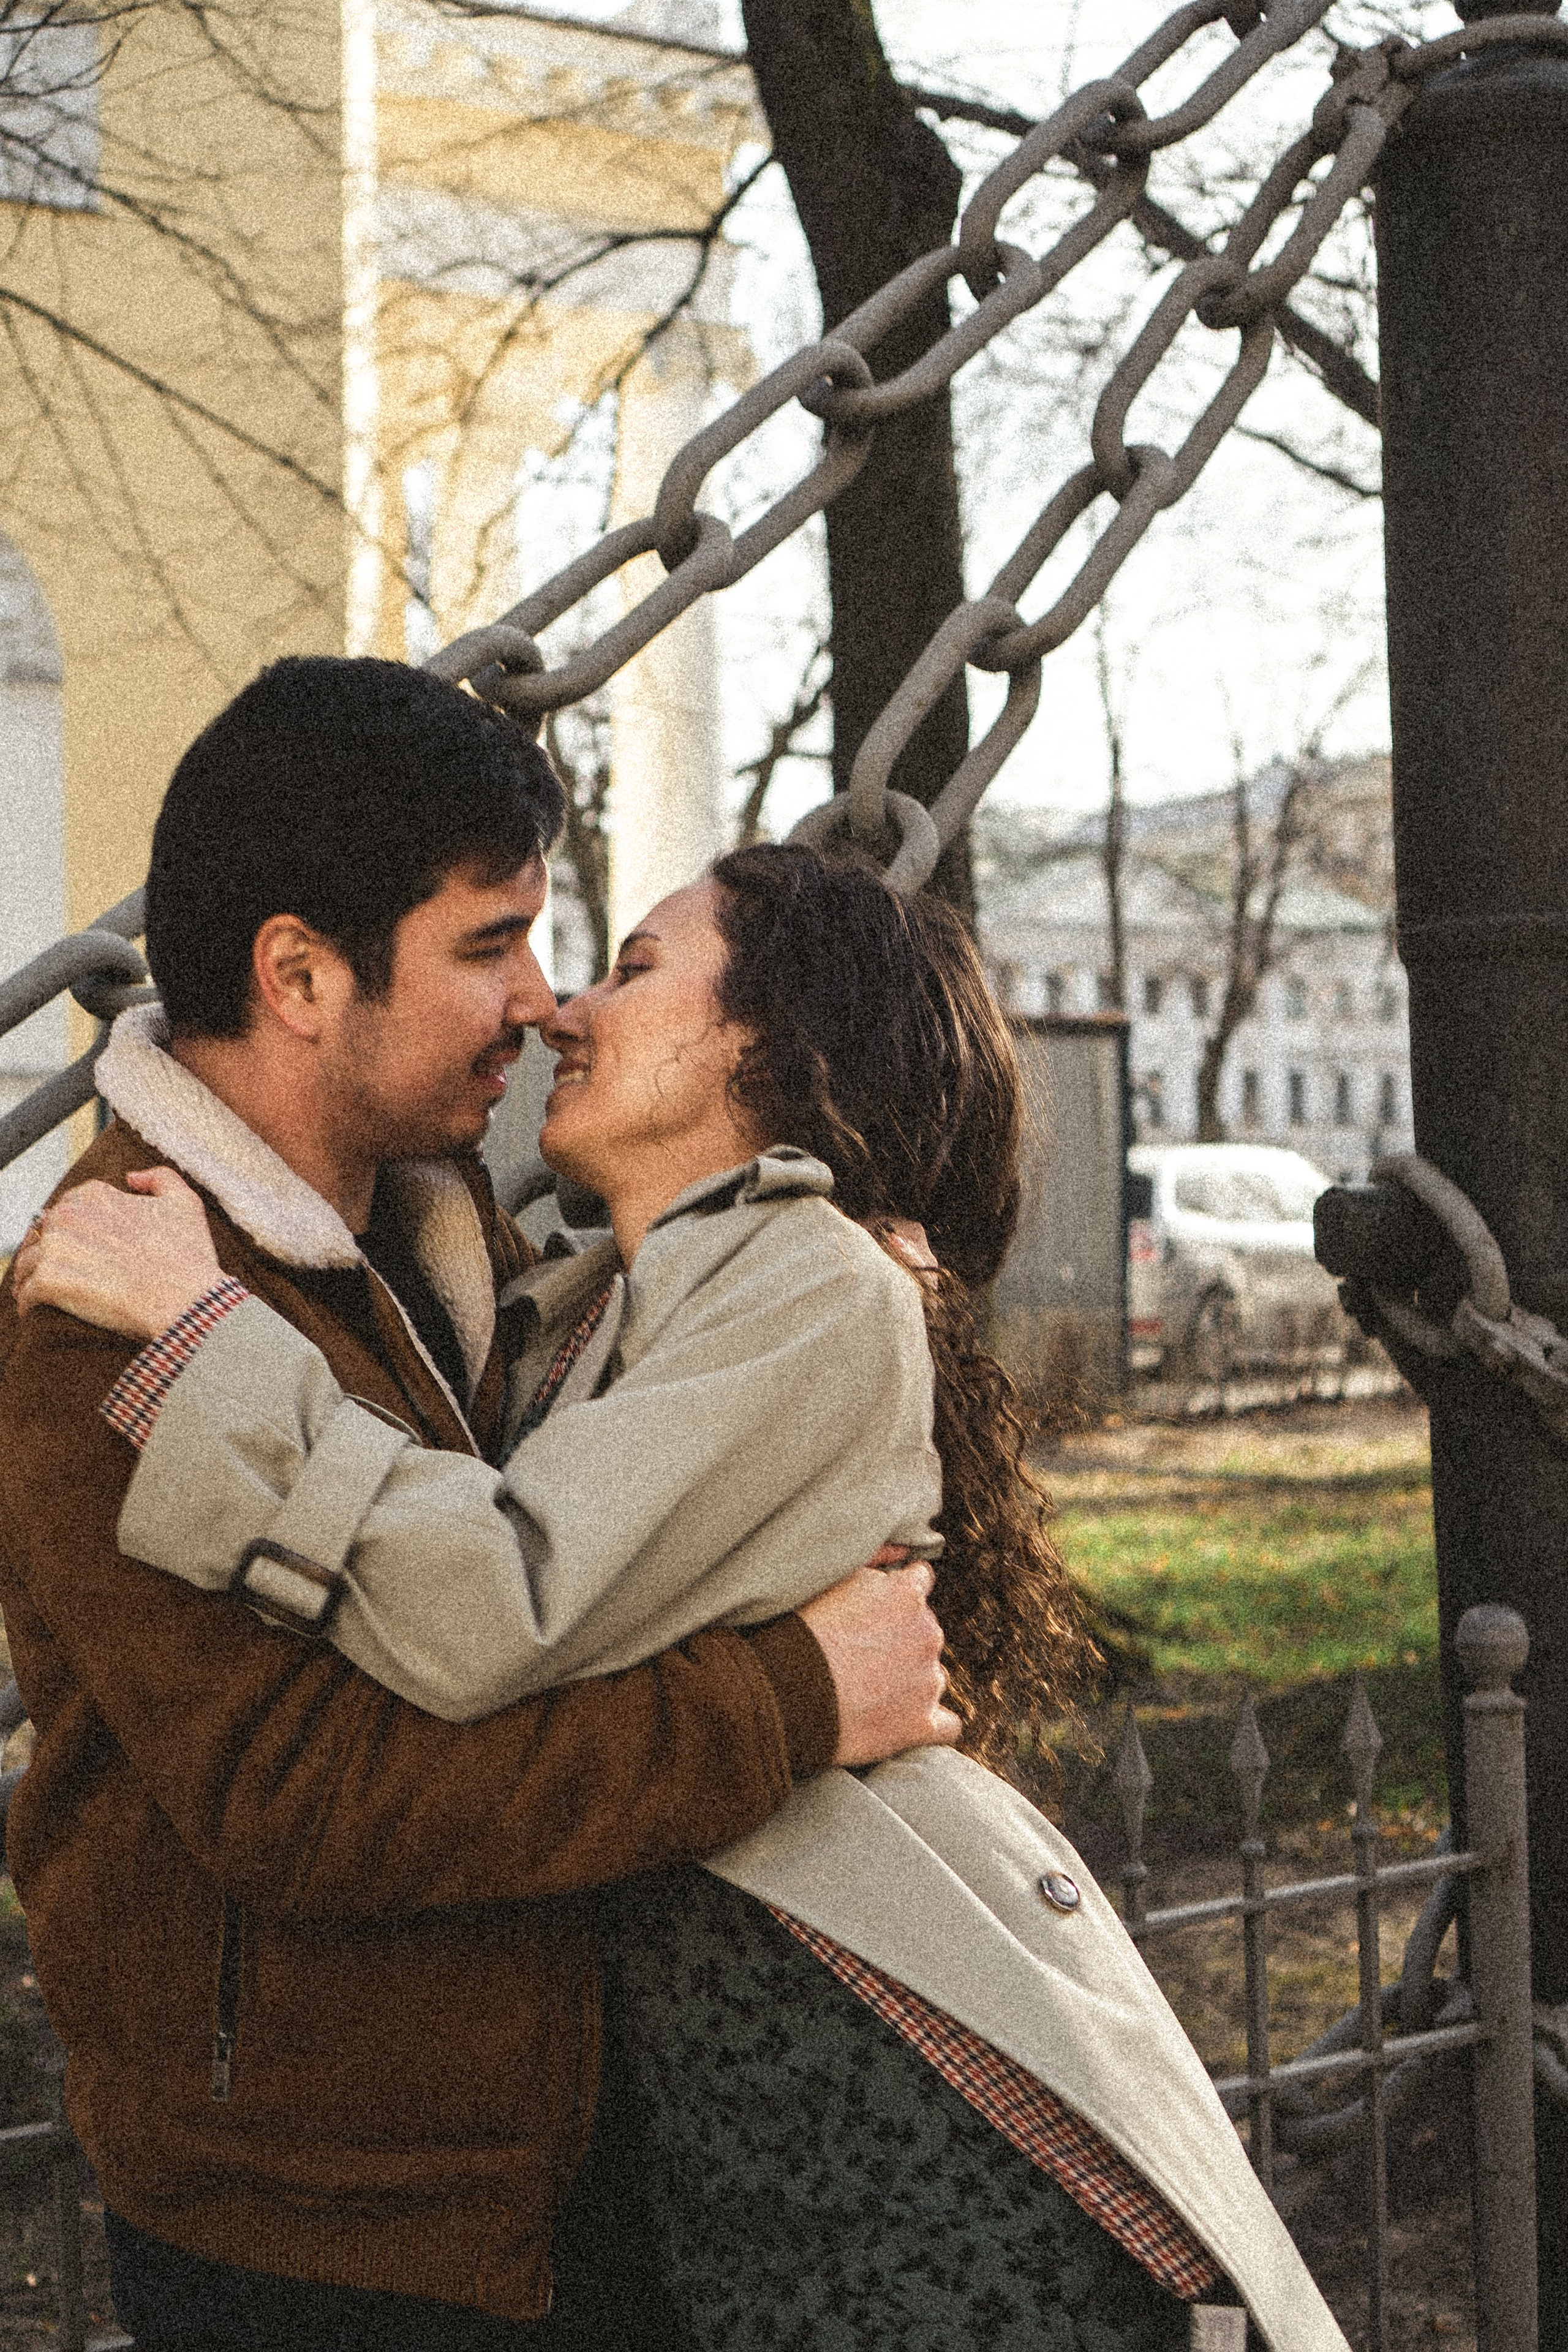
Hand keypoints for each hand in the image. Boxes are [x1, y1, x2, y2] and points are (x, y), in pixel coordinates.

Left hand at [13, 1168, 222, 1337]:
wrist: (186, 1300)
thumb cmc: (188, 1257)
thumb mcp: (186, 1203)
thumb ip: (160, 1178)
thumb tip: (132, 1177)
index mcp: (95, 1195)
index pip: (66, 1207)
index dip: (70, 1230)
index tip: (75, 1248)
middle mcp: (69, 1215)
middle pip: (42, 1234)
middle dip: (46, 1252)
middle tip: (56, 1273)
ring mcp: (57, 1248)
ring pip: (27, 1263)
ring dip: (31, 1278)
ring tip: (42, 1294)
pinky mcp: (49, 1282)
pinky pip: (25, 1293)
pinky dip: (28, 1303)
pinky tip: (36, 1312)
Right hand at [800, 1559, 960, 1767]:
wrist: (785, 1693)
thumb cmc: (801, 1631)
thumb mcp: (832, 1577)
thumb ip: (875, 1556)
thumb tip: (906, 1549)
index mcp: (907, 1595)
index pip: (920, 1582)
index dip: (896, 1596)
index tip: (875, 1612)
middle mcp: (928, 1634)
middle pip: (926, 1632)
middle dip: (902, 1641)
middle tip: (860, 1655)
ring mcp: (928, 1682)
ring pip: (933, 1676)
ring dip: (911, 1681)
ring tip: (868, 1692)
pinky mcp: (922, 1725)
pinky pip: (947, 1725)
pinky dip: (930, 1723)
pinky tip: (907, 1723)